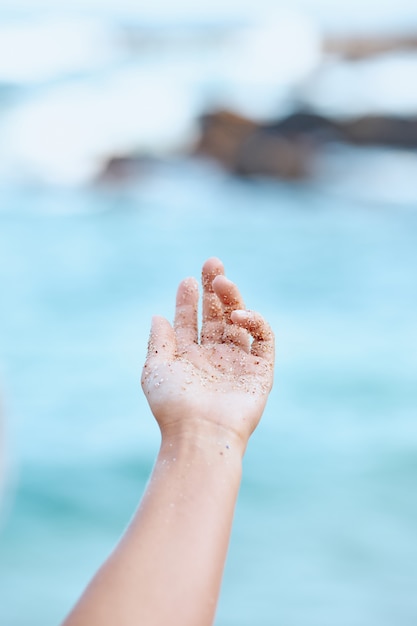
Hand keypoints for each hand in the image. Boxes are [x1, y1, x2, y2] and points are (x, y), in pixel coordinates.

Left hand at [141, 257, 273, 450]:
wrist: (201, 433)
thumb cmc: (173, 405)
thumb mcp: (156, 369)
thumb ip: (159, 341)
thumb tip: (157, 316)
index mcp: (189, 357)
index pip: (190, 321)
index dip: (188, 300)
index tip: (187, 280)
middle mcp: (213, 357)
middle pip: (217, 315)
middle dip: (214, 289)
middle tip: (213, 262)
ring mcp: (237, 362)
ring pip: (239, 321)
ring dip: (232, 299)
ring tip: (222, 281)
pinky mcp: (260, 370)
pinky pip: (263, 338)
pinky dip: (254, 322)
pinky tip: (238, 316)